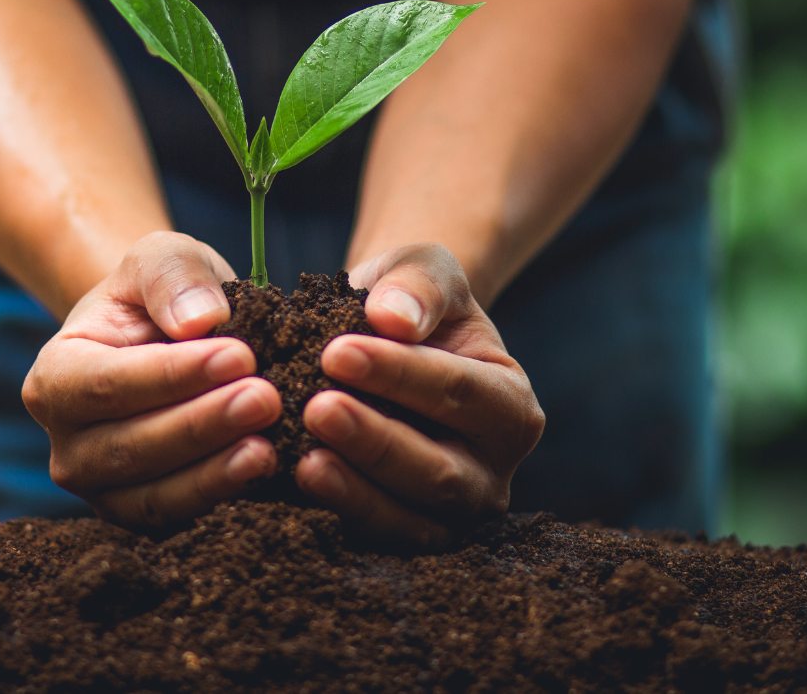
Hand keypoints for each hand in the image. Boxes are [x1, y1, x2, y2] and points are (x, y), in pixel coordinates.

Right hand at [22, 231, 280, 531]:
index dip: (174, 374)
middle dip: (202, 424)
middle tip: (266, 400)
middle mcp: (65, 445)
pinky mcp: (143, 515)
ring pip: (152, 494)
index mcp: (54, 378)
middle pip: (130, 446)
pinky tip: (267, 471)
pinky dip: (220, 498)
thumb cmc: (160, 296)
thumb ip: (173, 276)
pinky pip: (177, 518)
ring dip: (213, 473)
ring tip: (269, 446)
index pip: (109, 383)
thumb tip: (199, 321)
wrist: (170, 339)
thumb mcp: (162, 258)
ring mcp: (101, 489)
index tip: (240, 355)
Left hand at [295, 243, 543, 552]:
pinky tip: (295, 481)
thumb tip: (395, 317)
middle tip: (317, 408)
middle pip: (440, 469)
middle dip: (375, 441)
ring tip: (304, 460)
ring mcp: (451, 515)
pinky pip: (375, 536)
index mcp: (511, 407)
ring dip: (355, 491)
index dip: (400, 375)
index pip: (460, 392)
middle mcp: (492, 471)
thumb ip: (419, 285)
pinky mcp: (406, 534)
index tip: (337, 352)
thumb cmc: (411, 305)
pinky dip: (337, 513)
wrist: (385, 343)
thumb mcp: (423, 271)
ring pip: (410, 519)